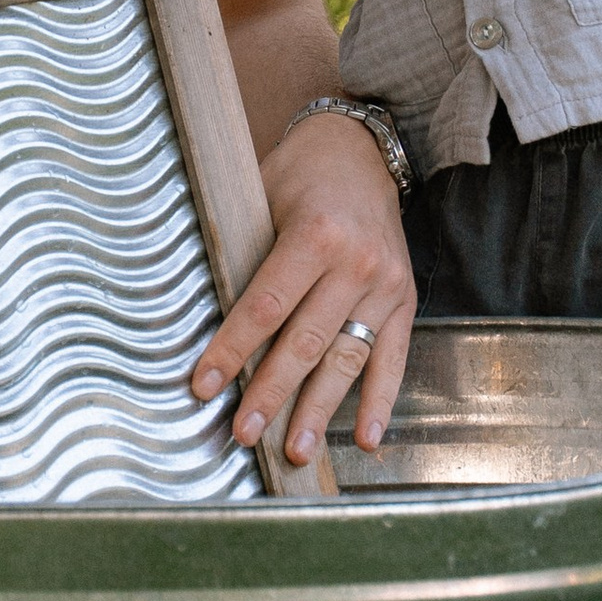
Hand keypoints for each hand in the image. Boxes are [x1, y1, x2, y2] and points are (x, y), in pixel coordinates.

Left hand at [190, 107, 415, 465]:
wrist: (361, 150)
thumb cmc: (299, 174)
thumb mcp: (261, 196)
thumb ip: (241, 251)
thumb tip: (196, 311)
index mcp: (316, 234)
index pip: (265, 306)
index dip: (232, 350)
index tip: (204, 386)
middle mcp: (356, 263)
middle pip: (306, 342)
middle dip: (272, 394)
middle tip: (244, 434)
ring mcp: (386, 285)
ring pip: (347, 358)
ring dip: (318, 410)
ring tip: (294, 450)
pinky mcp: (405, 300)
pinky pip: (392, 358)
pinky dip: (379, 401)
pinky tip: (363, 439)